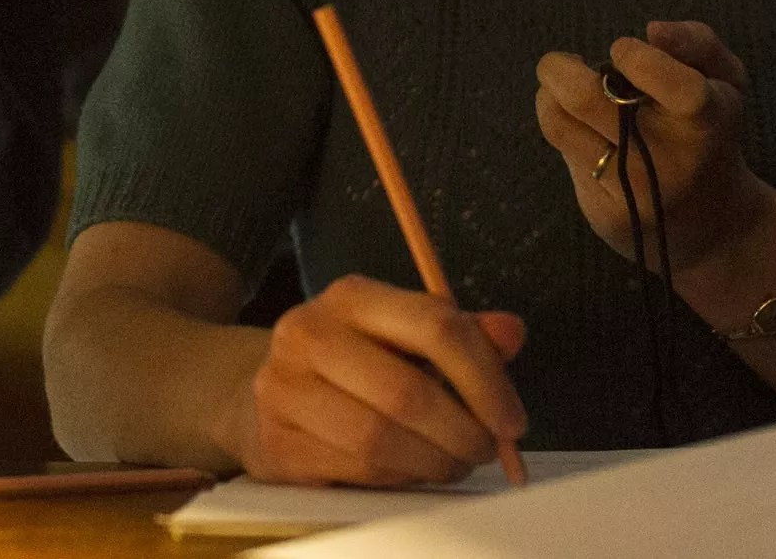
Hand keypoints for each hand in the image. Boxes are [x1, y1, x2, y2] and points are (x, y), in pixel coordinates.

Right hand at [222, 274, 527, 487]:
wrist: (262, 393)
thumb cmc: (352, 363)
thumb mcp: (403, 334)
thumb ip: (462, 334)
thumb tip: (511, 333)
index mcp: (352, 297)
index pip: (435, 326)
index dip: (486, 379)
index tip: (512, 420)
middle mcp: (309, 333)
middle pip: (408, 392)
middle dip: (463, 432)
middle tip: (487, 450)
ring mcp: (284, 389)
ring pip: (381, 440)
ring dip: (435, 462)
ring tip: (452, 461)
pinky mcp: (277, 444)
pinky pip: (356, 471)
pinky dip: (399, 478)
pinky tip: (412, 469)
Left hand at [535, 22, 771, 274]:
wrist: (713, 226)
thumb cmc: (712, 135)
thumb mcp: (726, 81)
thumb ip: (698, 42)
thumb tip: (653, 31)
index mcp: (705, 119)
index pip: (661, 76)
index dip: (631, 55)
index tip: (623, 51)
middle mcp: (668, 160)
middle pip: (583, 97)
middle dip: (559, 68)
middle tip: (564, 63)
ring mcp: (633, 193)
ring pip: (559, 124)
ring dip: (550, 97)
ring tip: (564, 92)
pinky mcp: (605, 214)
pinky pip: (564, 155)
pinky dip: (565, 131)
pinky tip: (584, 131)